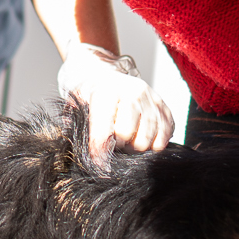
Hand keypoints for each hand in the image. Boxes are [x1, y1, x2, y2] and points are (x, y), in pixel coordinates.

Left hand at [57, 44, 173, 157]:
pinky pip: (163, 138)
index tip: (97, 162)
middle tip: (113, 142)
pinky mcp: (165, 107)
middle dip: (118, 145)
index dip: (100, 149)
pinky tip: (141, 137)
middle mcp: (133, 92)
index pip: (105, 127)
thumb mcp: (76, 102)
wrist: (109, 76)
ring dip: (134, 147)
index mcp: (108, 91)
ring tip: (127, 139)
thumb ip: (74, 122)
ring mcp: (151, 99)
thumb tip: (76, 144)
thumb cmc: (92, 94)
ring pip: (146, 140)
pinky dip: (152, 145)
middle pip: (127, 135)